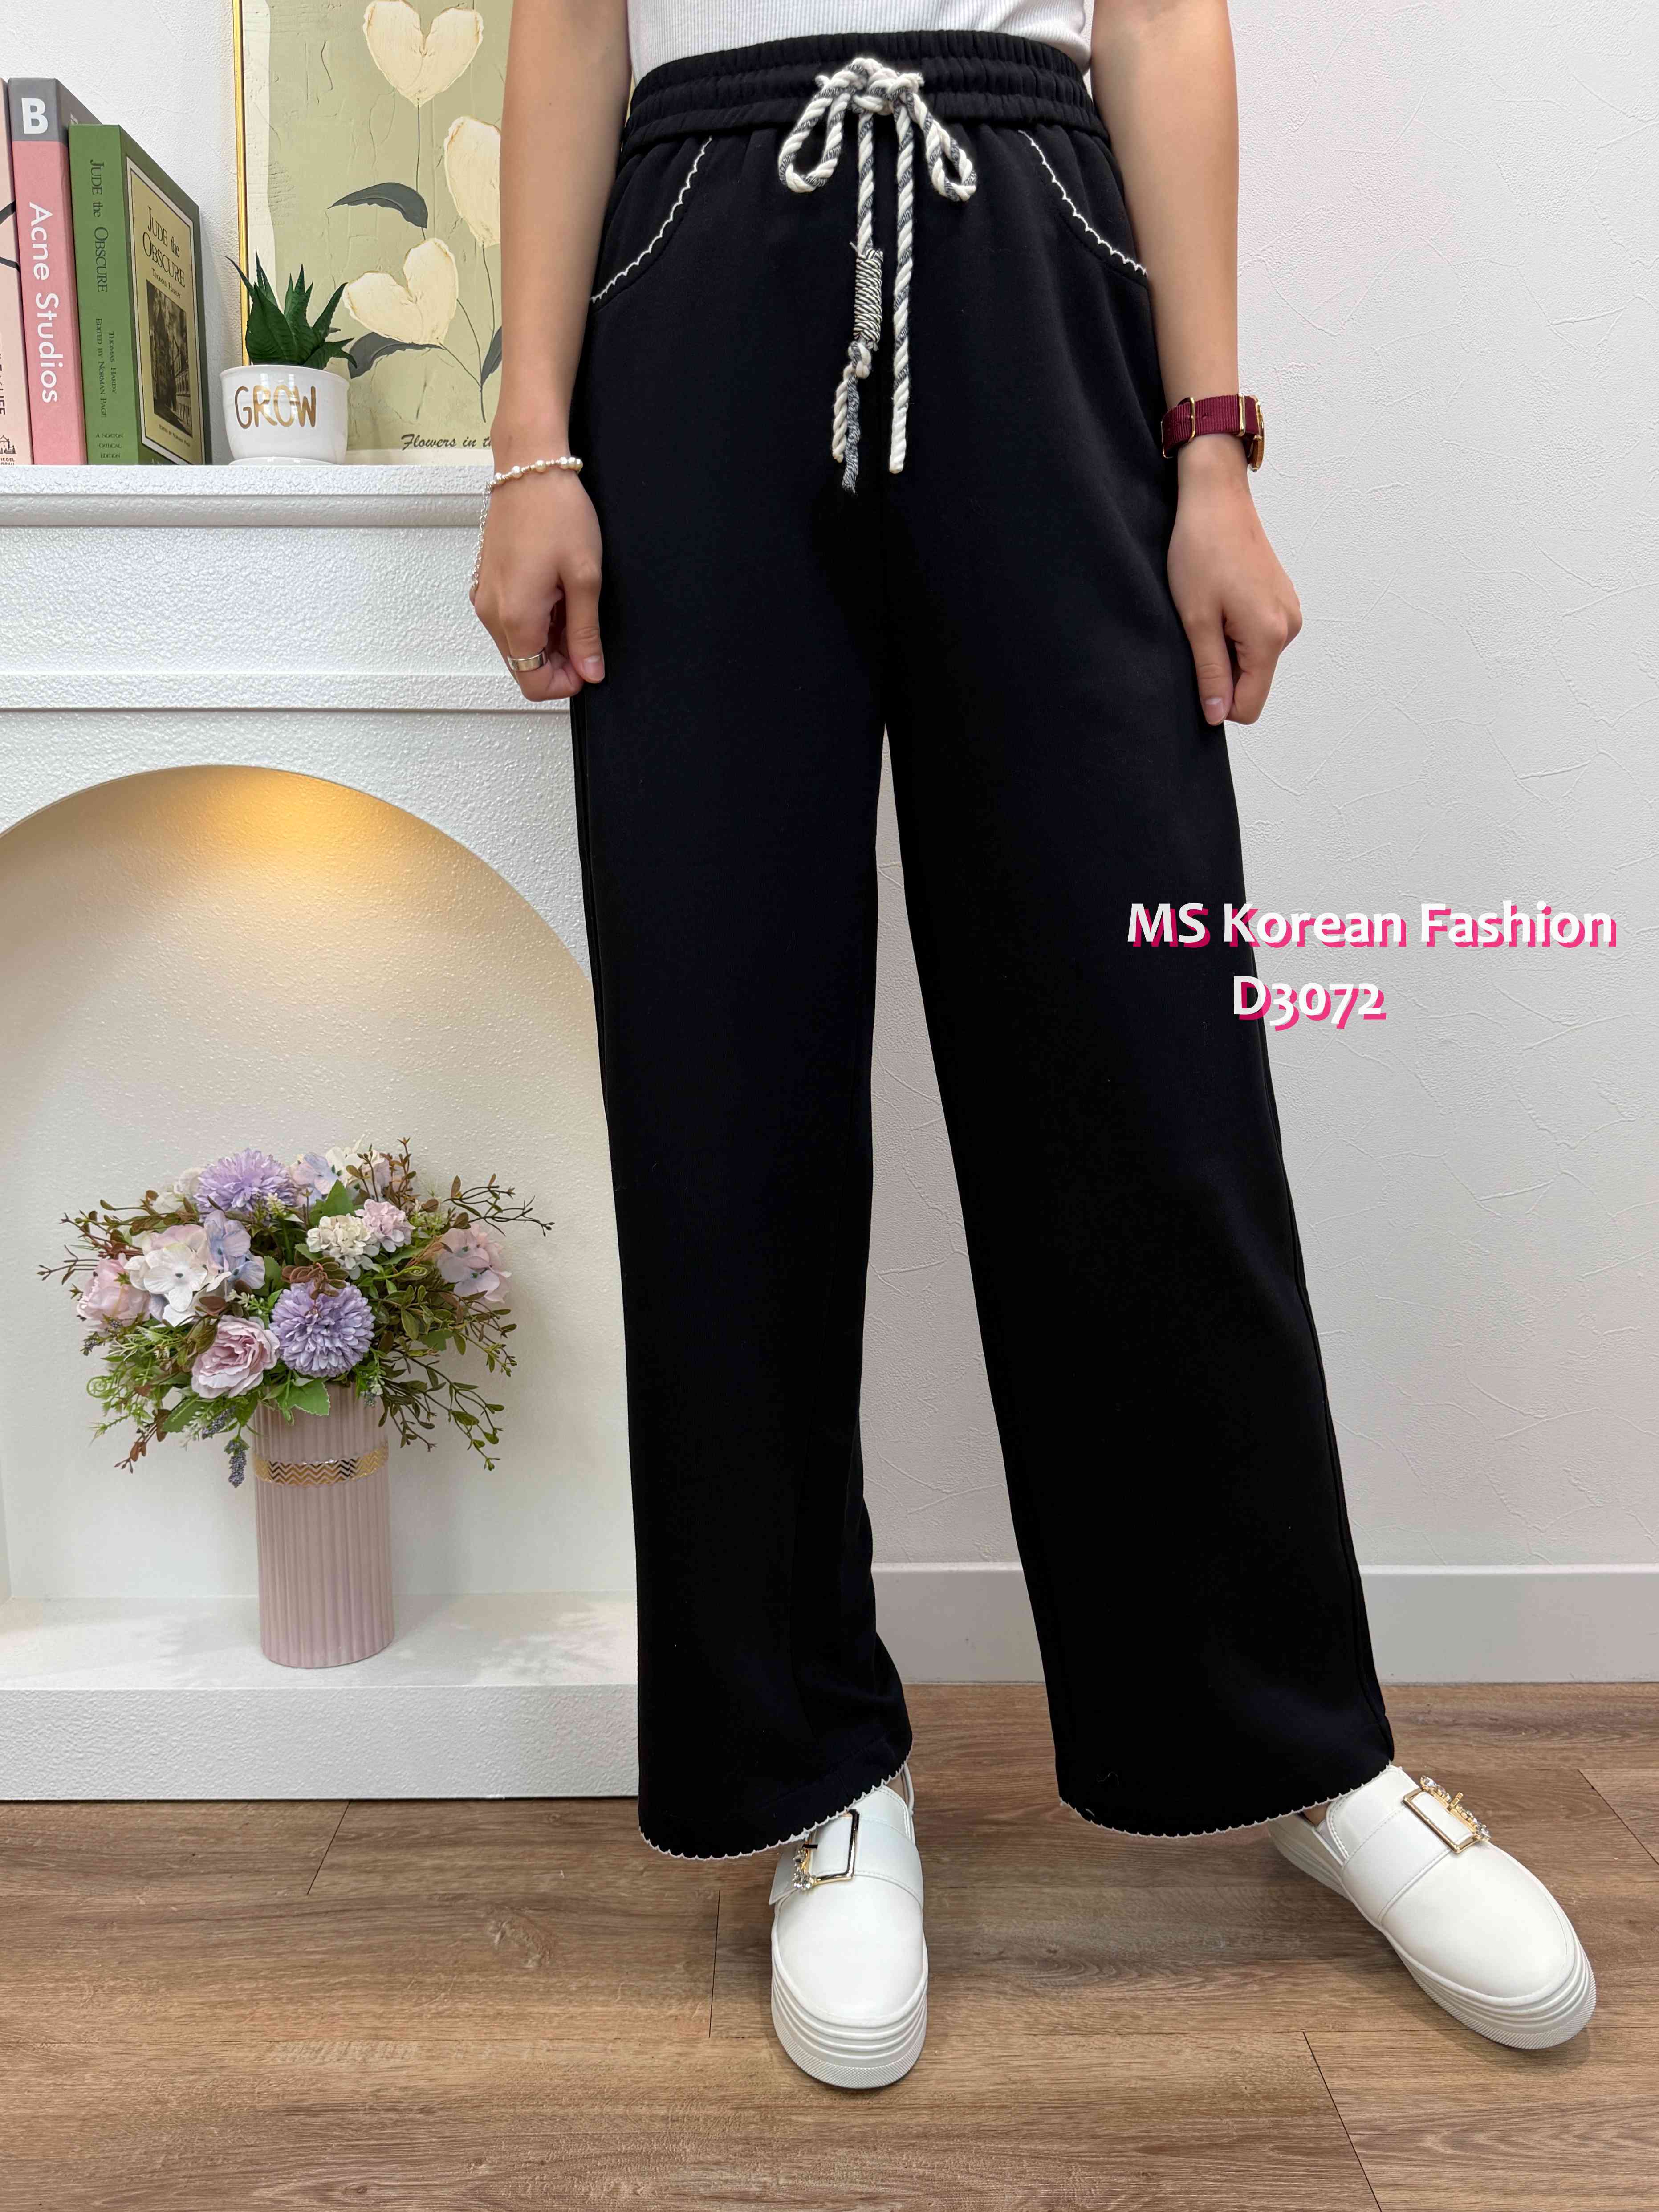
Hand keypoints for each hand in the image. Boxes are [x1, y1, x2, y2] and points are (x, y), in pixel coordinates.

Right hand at [471, 466, 604, 702]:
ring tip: (571, 602)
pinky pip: (510, 621)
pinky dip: (534, 619)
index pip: (534, 683)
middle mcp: (491, 614)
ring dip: (547, 639)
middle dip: (558, 661)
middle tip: (585, 629)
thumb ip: (585, 633)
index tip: (589, 663)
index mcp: (515, 618)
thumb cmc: (557, 513)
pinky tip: (554, 593)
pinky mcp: (486, 584)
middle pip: (524, 667)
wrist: (528, 467)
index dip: (566, 683)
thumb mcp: (585, 578)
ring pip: (517, 645)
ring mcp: (485, 598)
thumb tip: (590, 672)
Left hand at [1166, 438, 1301, 725]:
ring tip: (1211, 608)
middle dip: (1223, 670)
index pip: (1249, 706)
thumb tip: (1217, 716)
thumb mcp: (1196, 619)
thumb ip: (1210, 672)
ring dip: (1228, 647)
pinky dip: (1236, 630)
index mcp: (1269, 637)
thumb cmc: (1201, 552)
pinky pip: (1259, 637)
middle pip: (1253, 684)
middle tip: (1201, 627)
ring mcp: (1289, 613)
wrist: (1217, 499)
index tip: (1196, 667)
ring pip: (1254, 660)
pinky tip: (1223, 599)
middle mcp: (1289, 628)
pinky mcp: (1283, 600)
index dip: (1217, 701)